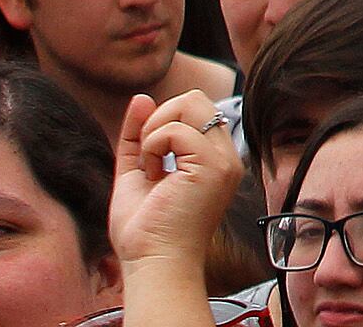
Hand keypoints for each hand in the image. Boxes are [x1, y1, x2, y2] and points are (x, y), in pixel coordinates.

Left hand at [108, 90, 242, 274]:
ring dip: (156, 127)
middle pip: (196, 98)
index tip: (148, 155)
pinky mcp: (211, 166)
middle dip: (161, 115)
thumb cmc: (144, 230)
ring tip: (150, 162)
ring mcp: (222, 160)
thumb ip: (138, 136)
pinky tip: (152, 172)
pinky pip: (176, 129)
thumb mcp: (137, 172)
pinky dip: (153, 144)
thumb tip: (140, 97)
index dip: (165, 120)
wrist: (152, 264)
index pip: (196, 109)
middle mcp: (225, 157)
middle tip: (148, 154)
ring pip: (191, 102)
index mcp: (215, 160)